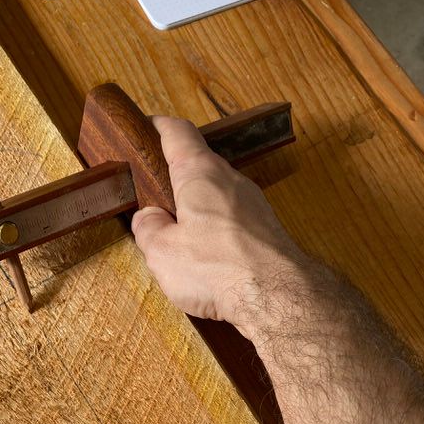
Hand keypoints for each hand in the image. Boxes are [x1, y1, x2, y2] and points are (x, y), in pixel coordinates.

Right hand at [131, 115, 300, 337]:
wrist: (276, 296)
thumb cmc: (218, 268)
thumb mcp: (162, 252)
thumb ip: (148, 230)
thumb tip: (148, 219)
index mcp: (199, 173)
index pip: (178, 132)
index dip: (159, 127)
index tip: (147, 127)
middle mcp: (230, 179)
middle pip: (199, 164)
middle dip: (176, 176)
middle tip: (154, 195)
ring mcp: (253, 203)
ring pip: (218, 194)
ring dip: (197, 207)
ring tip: (178, 234)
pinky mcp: (266, 229)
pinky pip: (234, 219)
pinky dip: (217, 229)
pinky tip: (207, 255)